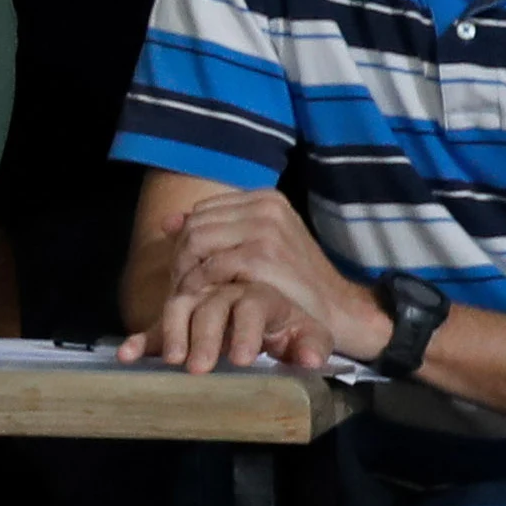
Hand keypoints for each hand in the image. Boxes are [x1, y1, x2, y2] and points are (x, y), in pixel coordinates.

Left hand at [123, 186, 382, 373]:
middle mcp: (264, 206)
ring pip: (196, 240)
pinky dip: (197, 285)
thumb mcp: (260, 246)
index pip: (202, 211)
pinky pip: (209, 266)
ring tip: (186, 296)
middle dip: (180, 256)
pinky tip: (199, 302)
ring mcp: (264, 228)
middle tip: (178, 287)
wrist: (336, 307)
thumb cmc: (294, 281)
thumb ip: (218, 231)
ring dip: (184, 271)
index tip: (184, 269)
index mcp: (264, 198)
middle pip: (195, 224)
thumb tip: (168, 221)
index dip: (185, 241)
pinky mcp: (261, 255)